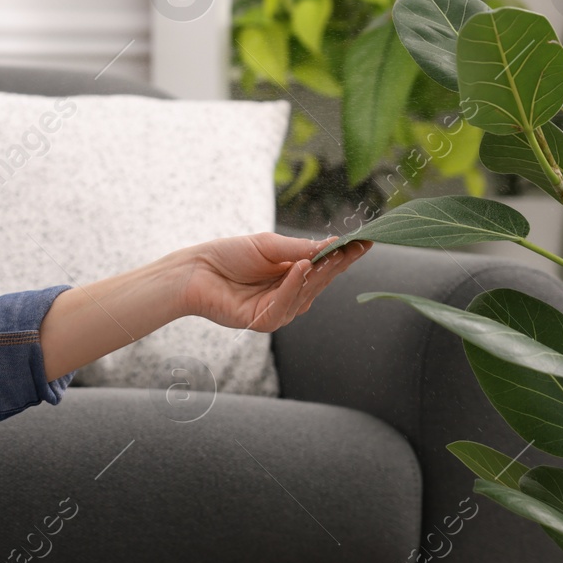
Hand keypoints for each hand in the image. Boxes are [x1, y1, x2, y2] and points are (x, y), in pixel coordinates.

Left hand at [177, 232, 371, 332]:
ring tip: (325, 256)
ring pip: (306, 294)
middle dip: (337, 265)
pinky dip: (292, 287)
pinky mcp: (263, 320)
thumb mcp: (269, 246)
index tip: (366, 241)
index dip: (345, 256)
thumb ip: (300, 248)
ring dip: (316, 275)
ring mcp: (278, 309)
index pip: (325, 266)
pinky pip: (284, 306)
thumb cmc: (229, 255)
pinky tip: (300, 269)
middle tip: (353, 248)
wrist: (196, 269)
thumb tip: (333, 246)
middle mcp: (290, 294)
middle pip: (320, 281)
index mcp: (293, 274)